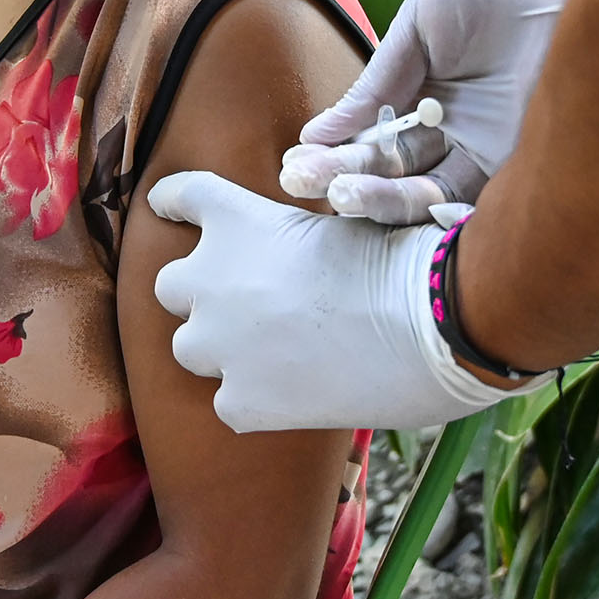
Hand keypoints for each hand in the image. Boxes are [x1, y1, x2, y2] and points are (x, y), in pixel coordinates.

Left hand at [148, 171, 522, 433]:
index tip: (167, 207)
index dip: (172, 202)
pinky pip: (230, 403)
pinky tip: (299, 395)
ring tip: (278, 354)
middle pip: (169, 285)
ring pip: (190, 348)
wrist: (430, 327)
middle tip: (247, 305)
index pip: (180, 196)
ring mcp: (219, 344)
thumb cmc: (405, 263)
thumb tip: (283, 264)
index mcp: (236, 220)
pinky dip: (257, 400)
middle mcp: (210, 278)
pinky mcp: (240, 401)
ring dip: (222, 349)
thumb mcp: (343, 222)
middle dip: (201, 293)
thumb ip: (294, 237)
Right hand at [298, 0, 598, 223]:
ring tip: (340, 195)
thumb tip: (317, 135)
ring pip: (426, 194)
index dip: (335, 155)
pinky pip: (476, 201)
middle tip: (306, 185)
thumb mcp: (418, 27)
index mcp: (427, 95)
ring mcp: (490, 148)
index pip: (374, 140)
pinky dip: (436, 212)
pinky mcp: (523, 160)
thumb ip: (376, 84)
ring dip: (380, 200)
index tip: (296, 166)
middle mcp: (456, 130)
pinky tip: (397, 208)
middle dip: (347, 182)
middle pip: (394, 173)